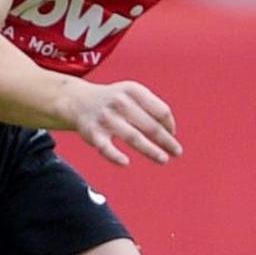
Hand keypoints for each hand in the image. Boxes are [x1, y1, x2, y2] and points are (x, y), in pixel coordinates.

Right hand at [67, 79, 181, 165]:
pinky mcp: (93, 133)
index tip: (172, 135)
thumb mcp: (132, 93)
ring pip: (134, 137)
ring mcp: (106, 118)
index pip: (161, 111)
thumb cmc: (114, 100)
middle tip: (177, 152)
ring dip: (151, 150)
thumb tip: (170, 132)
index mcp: (133, 91)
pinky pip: (106, 148)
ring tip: (163, 159)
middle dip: (166, 141)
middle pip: (150, 125)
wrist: (78, 101)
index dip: (169, 125)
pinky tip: (126, 163)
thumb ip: (152, 107)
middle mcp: (120, 102)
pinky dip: (115, 156)